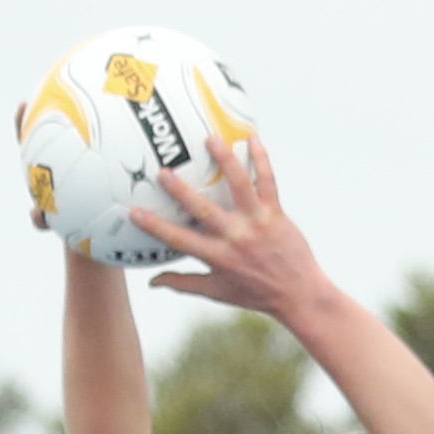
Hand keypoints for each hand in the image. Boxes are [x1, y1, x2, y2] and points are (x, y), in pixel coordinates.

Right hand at [133, 136, 334, 319]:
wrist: (298, 294)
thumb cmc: (256, 294)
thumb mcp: (217, 292)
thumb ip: (184, 283)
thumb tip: (152, 282)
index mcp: (217, 257)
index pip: (179, 240)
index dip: (155, 227)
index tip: (134, 212)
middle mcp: (235, 237)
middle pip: (203, 209)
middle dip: (180, 190)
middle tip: (162, 171)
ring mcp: (256, 222)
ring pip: (238, 185)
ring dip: (224, 160)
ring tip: (210, 139)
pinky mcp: (276, 213)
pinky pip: (268, 181)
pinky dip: (261, 159)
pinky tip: (252, 139)